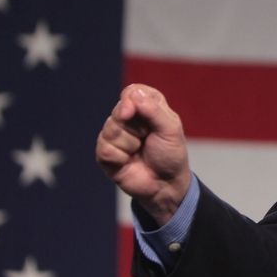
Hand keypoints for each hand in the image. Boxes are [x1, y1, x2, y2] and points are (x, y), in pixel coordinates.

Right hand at [94, 84, 190, 224]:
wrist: (165, 184)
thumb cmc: (171, 155)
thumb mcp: (171, 130)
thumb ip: (154, 110)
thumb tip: (133, 94)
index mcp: (147, 106)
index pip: (131, 91)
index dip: (129, 100)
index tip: (131, 111)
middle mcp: (129, 118)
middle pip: (118, 111)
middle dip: (135, 129)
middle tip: (147, 139)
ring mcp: (115, 135)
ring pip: (110, 130)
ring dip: (129, 144)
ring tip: (139, 152)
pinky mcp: (106, 152)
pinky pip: (105, 148)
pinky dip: (120, 157)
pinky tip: (128, 162)